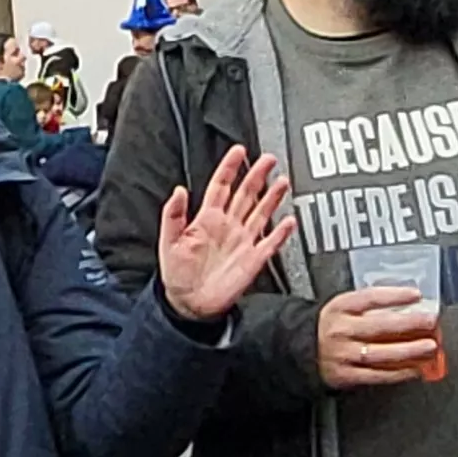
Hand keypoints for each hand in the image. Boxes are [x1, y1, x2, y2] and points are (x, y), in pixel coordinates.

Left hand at [156, 147, 295, 322]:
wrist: (189, 305)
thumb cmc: (177, 275)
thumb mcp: (169, 242)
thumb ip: (173, 215)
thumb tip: (178, 190)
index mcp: (207, 219)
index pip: (221, 186)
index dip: (229, 167)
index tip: (238, 151)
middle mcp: (228, 226)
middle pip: (246, 194)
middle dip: (257, 175)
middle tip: (269, 159)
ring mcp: (242, 241)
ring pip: (261, 213)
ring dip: (272, 197)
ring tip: (282, 182)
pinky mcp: (253, 260)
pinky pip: (270, 243)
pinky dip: (280, 233)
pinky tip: (289, 221)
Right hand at [315, 287, 438, 390]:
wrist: (303, 350)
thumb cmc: (332, 327)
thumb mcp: (344, 308)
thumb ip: (371, 307)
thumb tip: (410, 308)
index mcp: (341, 308)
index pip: (370, 297)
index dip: (395, 295)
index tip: (416, 295)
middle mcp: (341, 330)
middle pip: (379, 326)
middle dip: (409, 323)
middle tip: (430, 321)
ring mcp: (343, 354)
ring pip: (379, 353)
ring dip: (408, 351)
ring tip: (429, 347)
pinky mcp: (346, 374)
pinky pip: (376, 375)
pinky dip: (398, 373)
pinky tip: (414, 369)